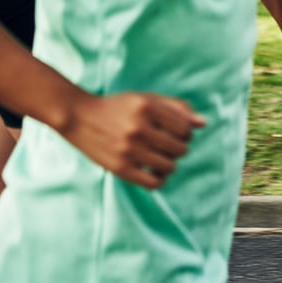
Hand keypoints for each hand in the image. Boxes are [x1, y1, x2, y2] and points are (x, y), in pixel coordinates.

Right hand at [61, 92, 203, 187]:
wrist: (78, 117)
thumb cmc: (117, 107)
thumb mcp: (145, 99)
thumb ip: (176, 107)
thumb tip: (203, 123)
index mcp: (146, 106)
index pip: (186, 129)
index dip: (185, 133)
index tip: (175, 133)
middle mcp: (138, 127)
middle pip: (180, 149)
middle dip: (178, 148)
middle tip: (167, 145)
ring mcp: (129, 149)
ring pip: (170, 167)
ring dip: (169, 164)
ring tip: (159, 157)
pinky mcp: (120, 168)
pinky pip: (154, 183)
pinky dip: (159, 179)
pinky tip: (153, 170)